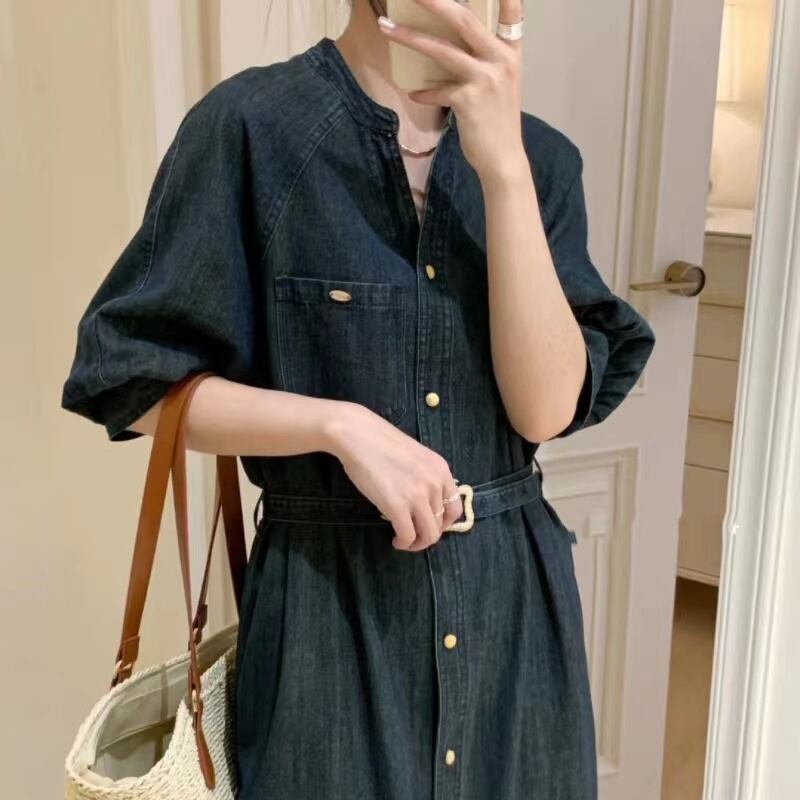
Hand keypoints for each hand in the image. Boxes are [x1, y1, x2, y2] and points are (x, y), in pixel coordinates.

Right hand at [322, 402, 464, 551]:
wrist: (358, 435)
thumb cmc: (381, 442)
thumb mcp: (417, 457)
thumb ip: (426, 477)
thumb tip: (425, 503)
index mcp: (442, 470)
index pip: (455, 508)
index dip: (444, 523)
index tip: (430, 524)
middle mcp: (435, 484)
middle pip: (442, 524)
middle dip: (428, 534)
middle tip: (414, 535)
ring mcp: (417, 496)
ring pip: (428, 535)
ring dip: (417, 543)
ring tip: (404, 540)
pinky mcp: (397, 506)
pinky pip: (408, 535)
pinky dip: (404, 543)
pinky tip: (395, 540)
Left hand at [377, 0, 526, 183]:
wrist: (503, 158)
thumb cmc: (497, 121)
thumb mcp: (501, 84)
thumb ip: (485, 61)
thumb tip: (451, 45)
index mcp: (510, 52)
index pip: (512, 12)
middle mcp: (501, 60)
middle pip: (464, 19)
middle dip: (435, 1)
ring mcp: (485, 79)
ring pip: (442, 49)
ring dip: (410, 37)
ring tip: (386, 27)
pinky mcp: (468, 100)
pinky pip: (436, 90)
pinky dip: (423, 92)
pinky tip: (414, 94)